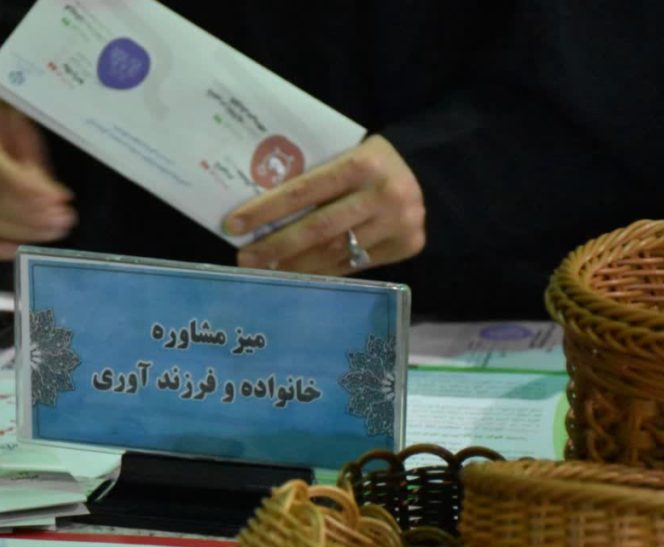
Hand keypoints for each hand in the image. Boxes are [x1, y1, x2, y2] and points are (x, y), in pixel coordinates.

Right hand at [0, 91, 75, 259]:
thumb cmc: (4, 119)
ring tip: (53, 230)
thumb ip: (35, 162)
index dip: (23, 186)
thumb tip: (57, 200)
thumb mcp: (24, 126)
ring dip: (17, 230)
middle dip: (27, 213)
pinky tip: (22, 247)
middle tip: (64, 219)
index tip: (57, 199)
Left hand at [226, 135, 425, 274]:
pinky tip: (299, 273)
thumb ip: (312, 177)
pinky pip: (354, 265)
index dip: (265, 210)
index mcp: (361, 163)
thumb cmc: (369, 161)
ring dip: (296, 265)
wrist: (429, 169)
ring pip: (335, 252)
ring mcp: (398, 224)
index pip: (303, 190)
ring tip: (267, 270)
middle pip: (317, 228)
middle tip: (245, 259)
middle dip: (275, 246)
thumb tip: (260, 211)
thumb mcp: (344, 155)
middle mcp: (382, 195)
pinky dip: (322, 269)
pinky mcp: (406, 246)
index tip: (234, 225)